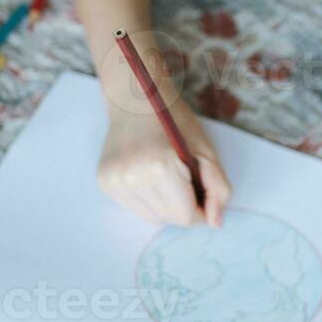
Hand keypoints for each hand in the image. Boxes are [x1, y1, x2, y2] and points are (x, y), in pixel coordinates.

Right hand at [97, 91, 230, 227]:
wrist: (136, 99)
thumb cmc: (175, 122)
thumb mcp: (206, 151)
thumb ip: (217, 189)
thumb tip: (215, 223)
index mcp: (159, 168)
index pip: (185, 216)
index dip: (201, 208)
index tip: (203, 192)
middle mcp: (131, 178)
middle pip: (168, 219)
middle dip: (183, 206)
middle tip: (187, 180)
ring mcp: (114, 181)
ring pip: (152, 217)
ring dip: (165, 205)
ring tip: (168, 176)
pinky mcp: (104, 182)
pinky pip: (135, 207)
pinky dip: (148, 198)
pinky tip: (149, 175)